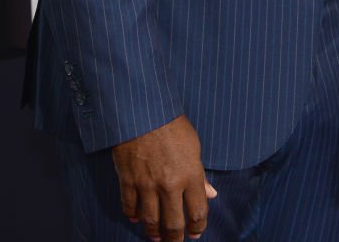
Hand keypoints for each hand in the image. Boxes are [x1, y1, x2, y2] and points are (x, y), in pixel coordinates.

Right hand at [112, 115, 216, 239]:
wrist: (143, 111)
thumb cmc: (172, 124)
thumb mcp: (194, 145)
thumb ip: (200, 174)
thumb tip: (210, 194)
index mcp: (191, 175)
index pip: (198, 212)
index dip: (198, 227)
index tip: (196, 233)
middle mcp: (170, 185)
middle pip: (174, 224)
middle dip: (176, 238)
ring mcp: (147, 185)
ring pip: (151, 221)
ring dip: (154, 233)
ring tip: (157, 237)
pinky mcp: (128, 180)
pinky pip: (129, 207)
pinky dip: (133, 216)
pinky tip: (137, 219)